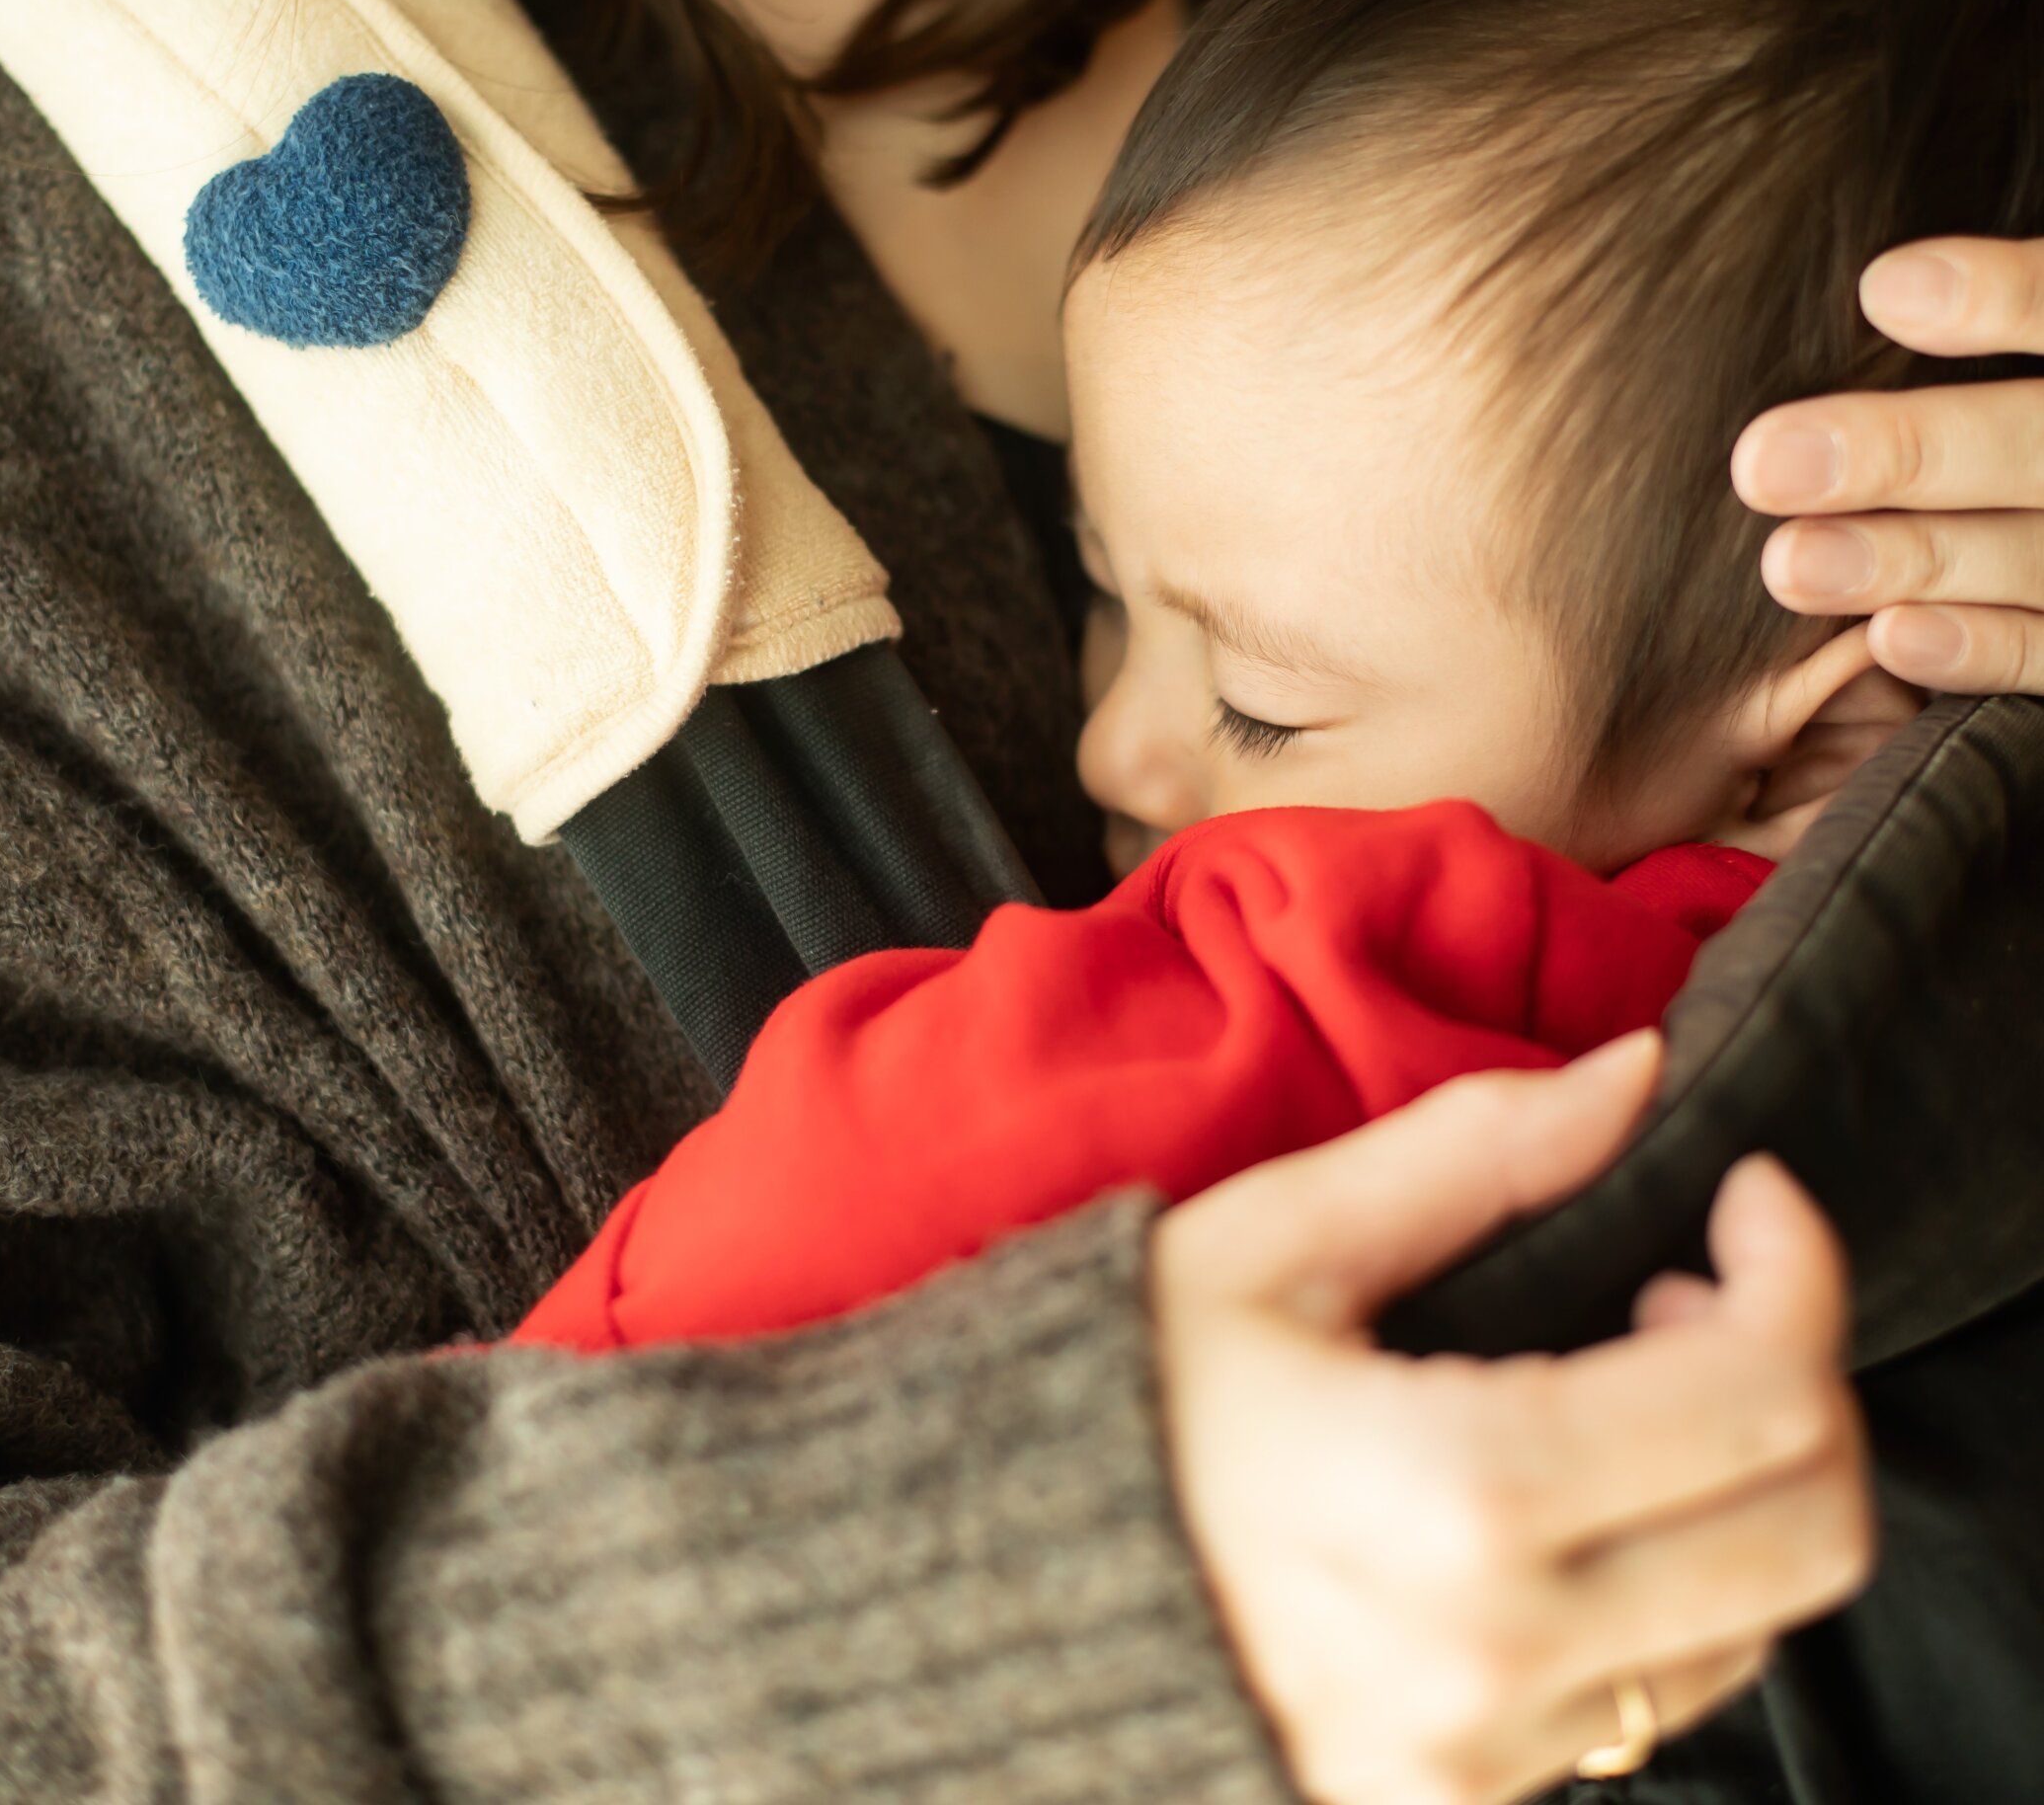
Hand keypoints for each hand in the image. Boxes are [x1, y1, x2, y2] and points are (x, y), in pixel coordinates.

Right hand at [1152, 1032, 1872, 1804]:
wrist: (995, 1581)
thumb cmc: (1124, 1389)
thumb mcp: (1274, 1241)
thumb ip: (1473, 1150)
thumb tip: (1636, 1074)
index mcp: (1452, 1494)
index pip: (1757, 1392)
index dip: (1793, 1264)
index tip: (1744, 1192)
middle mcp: (1499, 1654)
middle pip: (1810, 1525)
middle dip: (1797, 1374)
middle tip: (1690, 1287)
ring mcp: (1490, 1753)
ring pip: (1763, 1620)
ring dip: (1746, 1478)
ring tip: (1626, 1383)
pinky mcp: (1473, 1797)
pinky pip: (1669, 1694)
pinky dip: (1682, 1574)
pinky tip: (1582, 1492)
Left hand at [1734, 237, 2043, 693]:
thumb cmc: (2007, 408)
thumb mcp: (2018, 350)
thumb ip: (1998, 309)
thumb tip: (1866, 284)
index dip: (2008, 295)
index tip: (1883, 290)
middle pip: (2035, 442)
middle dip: (1910, 451)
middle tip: (1762, 463)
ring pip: (2034, 552)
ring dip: (1915, 559)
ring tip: (1789, 563)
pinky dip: (1979, 645)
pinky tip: (1888, 637)